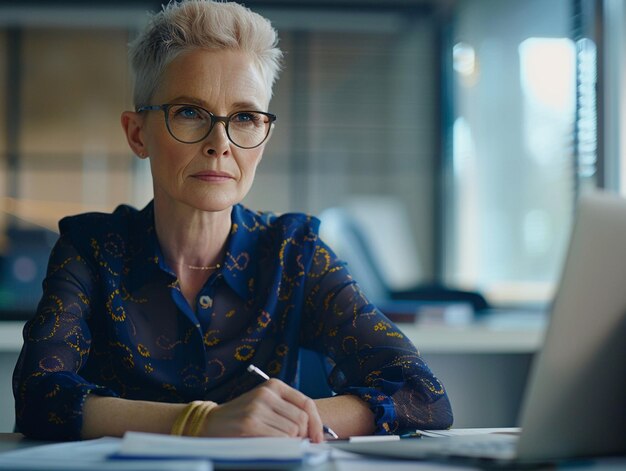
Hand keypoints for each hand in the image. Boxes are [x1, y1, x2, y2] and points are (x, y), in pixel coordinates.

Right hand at [202, 378, 323, 442]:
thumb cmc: (242, 416)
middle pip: (302, 419)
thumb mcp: (265, 404)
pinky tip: (273, 446)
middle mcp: (267, 393)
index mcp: (274, 385)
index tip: (318, 438)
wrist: (211, 422)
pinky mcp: (251, 423)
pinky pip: (280, 439)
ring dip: (291, 442)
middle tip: (298, 445)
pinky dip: (282, 446)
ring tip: (279, 444)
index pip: (306, 403)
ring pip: (292, 431)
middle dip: (304, 436)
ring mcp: (258, 407)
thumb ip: (287, 410)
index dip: (317, 423)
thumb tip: (315, 430)